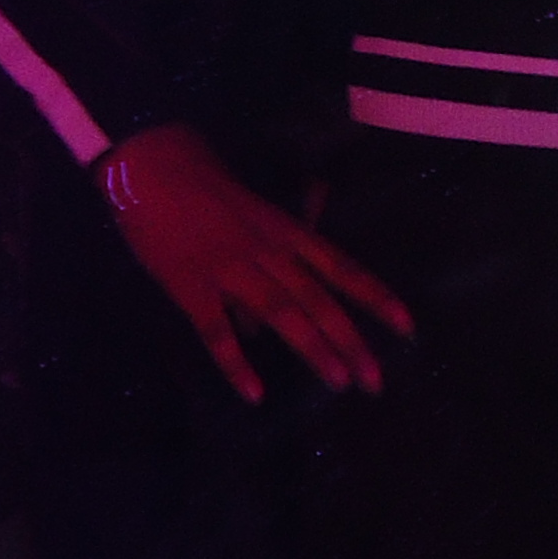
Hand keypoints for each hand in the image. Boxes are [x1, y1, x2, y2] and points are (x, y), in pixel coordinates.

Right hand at [99, 122, 412, 403]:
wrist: (151, 164)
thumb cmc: (203, 187)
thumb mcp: (251, 216)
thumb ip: (266, 263)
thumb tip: (266, 322)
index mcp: (284, 232)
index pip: (341, 267)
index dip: (375, 296)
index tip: (406, 326)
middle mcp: (267, 251)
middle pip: (319, 300)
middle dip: (350, 341)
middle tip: (376, 381)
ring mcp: (229, 268)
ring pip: (281, 314)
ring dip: (313, 349)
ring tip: (339, 383)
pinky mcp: (190, 286)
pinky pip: (215, 331)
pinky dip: (235, 364)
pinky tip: (254, 393)